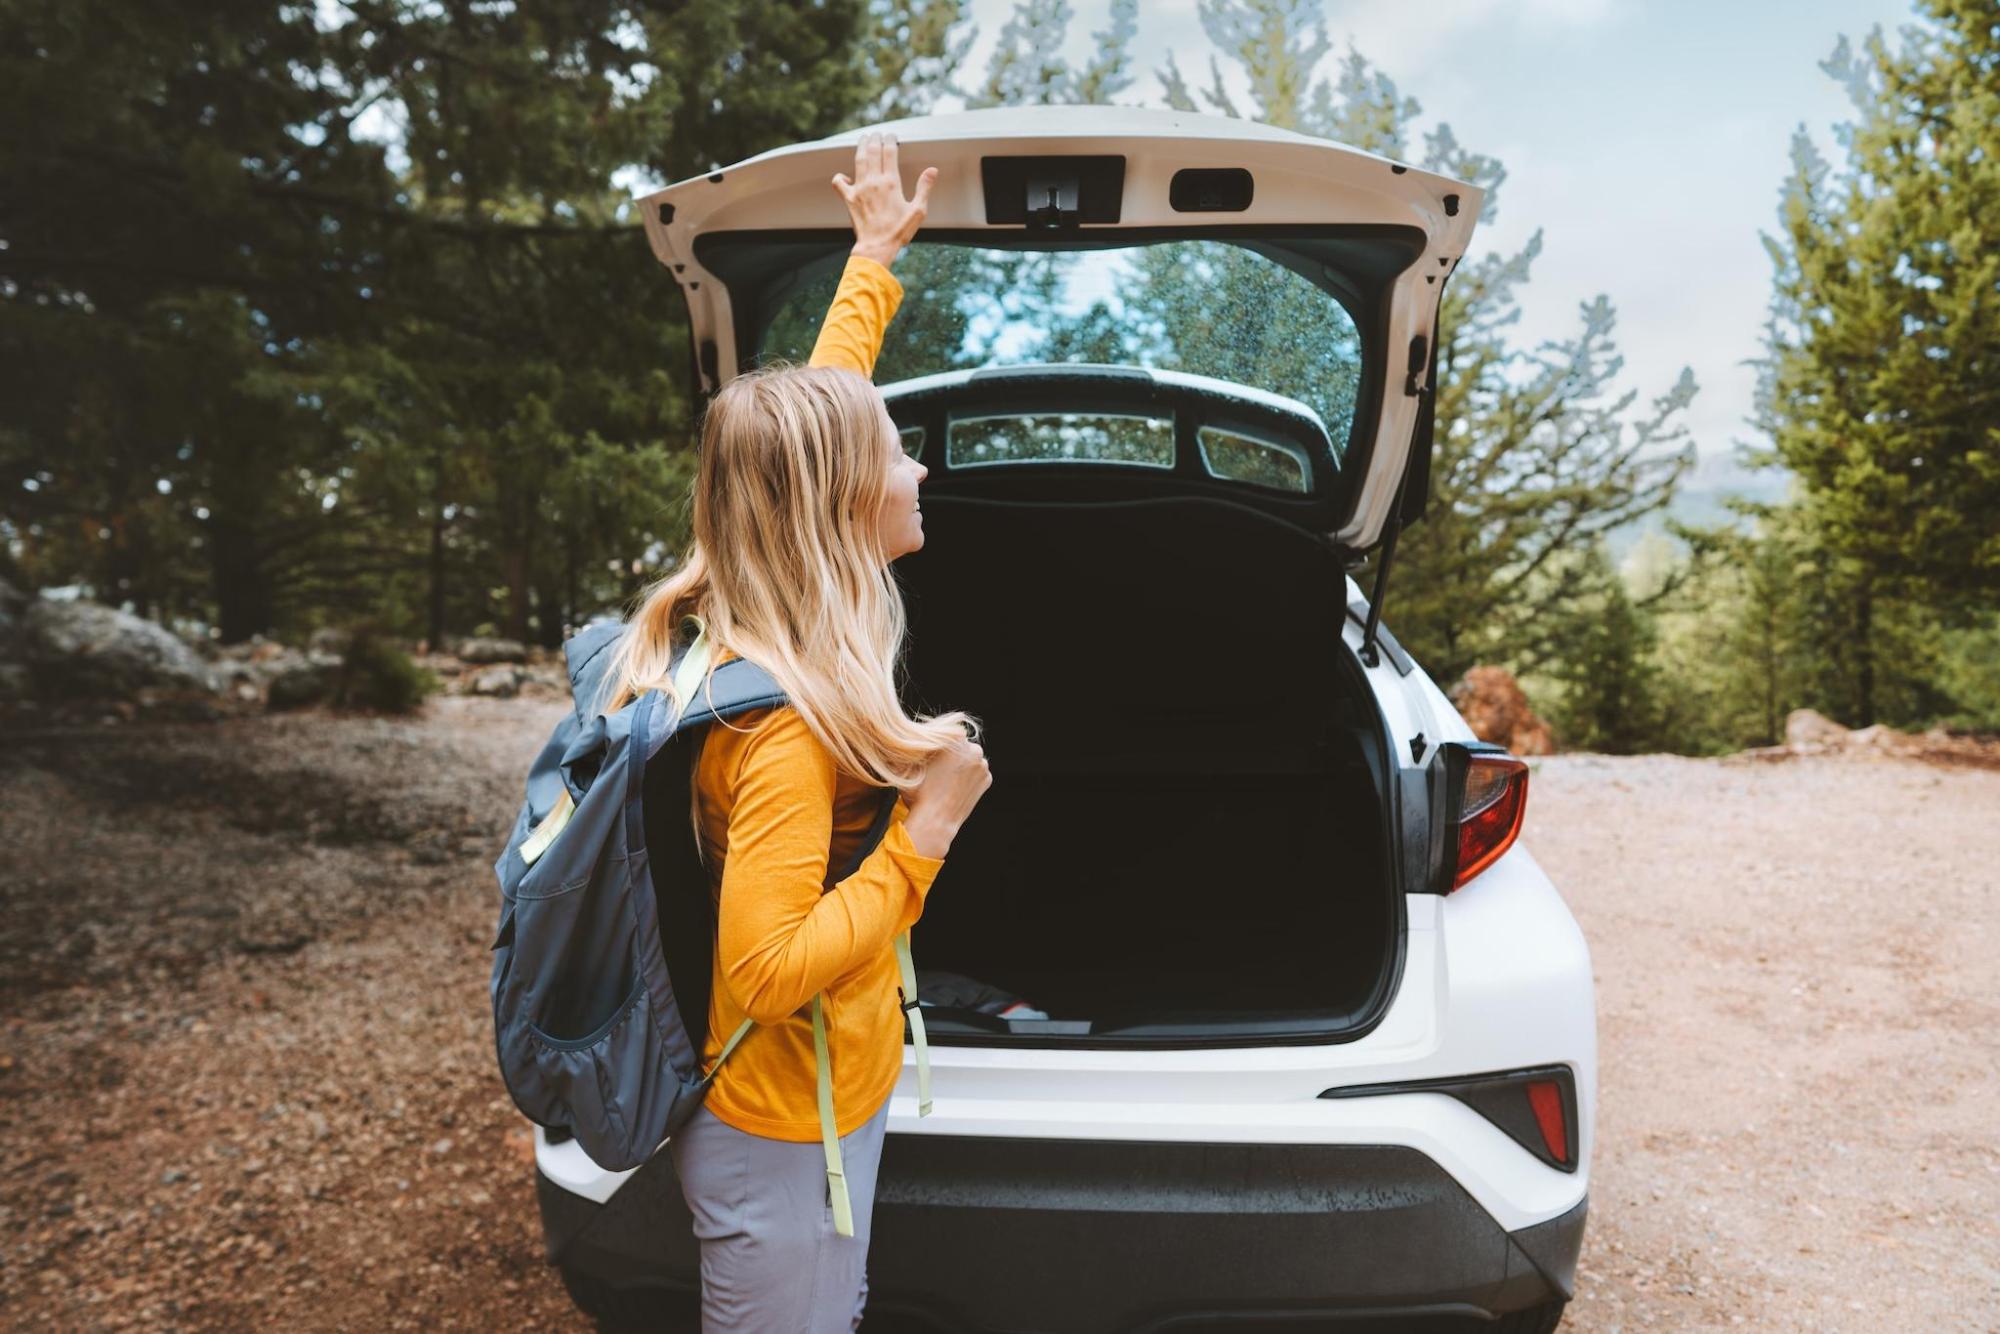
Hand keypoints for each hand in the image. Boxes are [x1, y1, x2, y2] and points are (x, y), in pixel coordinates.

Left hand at [832, 130, 937, 269]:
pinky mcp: (849, 199)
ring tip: (863, 139)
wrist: (877, 247)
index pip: (889, 152)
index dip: (890, 140)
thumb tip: (932, 170)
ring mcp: (859, 189)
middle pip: (872, 151)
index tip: (892, 136)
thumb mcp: (918, 210)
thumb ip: (924, 188)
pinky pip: (839, 182)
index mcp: (890, 182)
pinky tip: (845, 176)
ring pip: (858, 160)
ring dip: (860, 147)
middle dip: (875, 139)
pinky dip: (840, 176)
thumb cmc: (898, 232)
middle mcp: (873, 182)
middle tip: (877, 134)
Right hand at [899, 735, 990, 859]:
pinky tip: (955, 786)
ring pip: (970, 758)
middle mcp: (974, 749)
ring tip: (944, 778)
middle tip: (936, 767)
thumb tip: (906, 736)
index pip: (947, 732)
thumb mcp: (908, 764)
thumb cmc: (918, 791)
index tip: (929, 754)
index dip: (936, 743)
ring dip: (960, 764)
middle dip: (950, 752)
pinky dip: (968, 777)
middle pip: (960, 745)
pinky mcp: (987, 779)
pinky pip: (976, 772)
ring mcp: (982, 765)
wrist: (935, 820)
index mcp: (955, 739)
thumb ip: (911, 746)